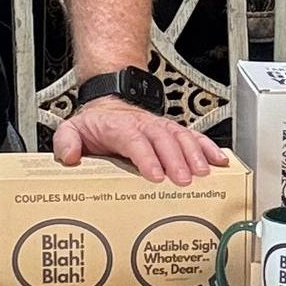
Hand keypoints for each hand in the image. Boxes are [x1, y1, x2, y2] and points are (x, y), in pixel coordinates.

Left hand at [54, 97, 229, 185]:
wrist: (108, 105)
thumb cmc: (94, 125)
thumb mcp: (72, 129)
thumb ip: (66, 142)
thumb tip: (70, 156)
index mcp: (119, 127)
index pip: (134, 140)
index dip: (146, 157)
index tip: (155, 175)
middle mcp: (143, 125)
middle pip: (163, 139)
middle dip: (175, 159)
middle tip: (184, 181)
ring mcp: (160, 127)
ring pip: (181, 136)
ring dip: (195, 154)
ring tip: (204, 173)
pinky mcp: (172, 131)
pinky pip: (193, 137)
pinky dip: (207, 147)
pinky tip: (219, 160)